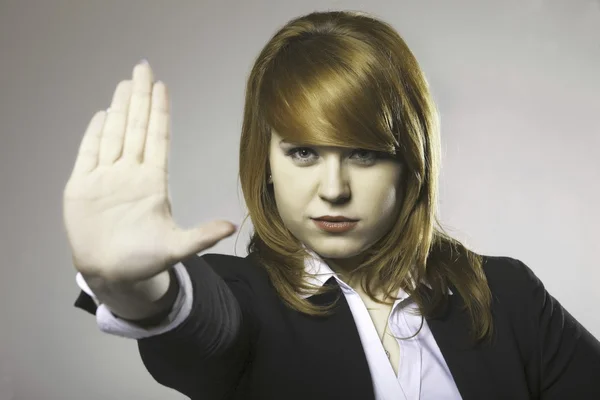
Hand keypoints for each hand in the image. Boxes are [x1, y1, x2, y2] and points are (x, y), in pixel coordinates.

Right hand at [63, 61, 235, 282]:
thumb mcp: (176, 248)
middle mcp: (130, 173)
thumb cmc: (144, 260)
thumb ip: (201, 236)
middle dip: (140, 97)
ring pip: (113, 134)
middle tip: (143, 67)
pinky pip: (88, 153)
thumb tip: (233, 227)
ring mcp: (106, 178)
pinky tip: (102, 114)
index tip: (163, 87)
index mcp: (152, 182)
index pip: (157, 138)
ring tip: (125, 83)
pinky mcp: (82, 187)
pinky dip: (94, 134)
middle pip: (135, 127)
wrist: (112, 275)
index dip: (159, 112)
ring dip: (119, 108)